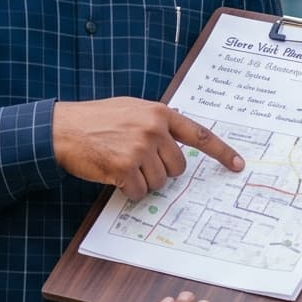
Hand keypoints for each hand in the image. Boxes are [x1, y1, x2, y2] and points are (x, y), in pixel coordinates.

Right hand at [53, 99, 240, 201]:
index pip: (200, 134)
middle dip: (161, 171)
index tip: (238, 165)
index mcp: (159, 113)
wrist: (62, 129)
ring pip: (160, 182)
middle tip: (138, 162)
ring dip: (142, 181)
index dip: (222, 152)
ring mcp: (140, 148)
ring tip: (121, 164)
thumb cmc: (95, 120)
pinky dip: (129, 190)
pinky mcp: (125, 167)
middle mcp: (154, 129)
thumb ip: (157, 122)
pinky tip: (113, 175)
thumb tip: (178, 142)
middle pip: (178, 167)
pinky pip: (140, 192)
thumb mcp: (131, 109)